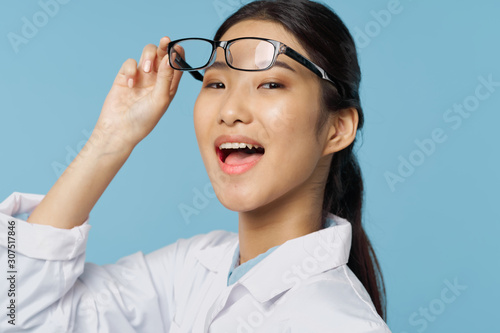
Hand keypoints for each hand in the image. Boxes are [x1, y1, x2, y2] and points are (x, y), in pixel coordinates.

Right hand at [96, 36, 182, 151]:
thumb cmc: (144, 119)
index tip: (178, 47)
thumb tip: (171, 57)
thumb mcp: (160, 99)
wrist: (120, 129)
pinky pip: (130, 63)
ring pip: (147, 54)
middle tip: (165, 41)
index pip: (177, 64)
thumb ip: (166, 77)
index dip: (178, 54)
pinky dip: (130, 70)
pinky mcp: (125, 76)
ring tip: (146, 70)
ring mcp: (141, 77)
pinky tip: (130, 84)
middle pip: (163, 54)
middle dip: (164, 46)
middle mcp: (157, 79)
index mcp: (169, 85)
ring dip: (148, 56)